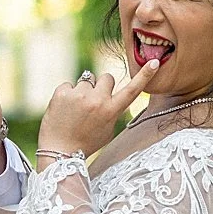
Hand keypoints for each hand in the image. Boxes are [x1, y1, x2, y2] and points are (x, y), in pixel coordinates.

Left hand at [37, 59, 160, 158]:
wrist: (59, 151)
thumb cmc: (86, 142)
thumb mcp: (108, 130)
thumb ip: (112, 110)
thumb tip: (111, 95)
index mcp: (112, 111)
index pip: (132, 90)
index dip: (144, 75)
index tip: (154, 62)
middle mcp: (97, 100)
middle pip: (107, 77)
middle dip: (102, 86)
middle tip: (93, 101)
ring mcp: (79, 95)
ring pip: (86, 80)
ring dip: (83, 90)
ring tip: (76, 108)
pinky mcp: (62, 93)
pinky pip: (68, 84)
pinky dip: (66, 93)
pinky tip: (64, 108)